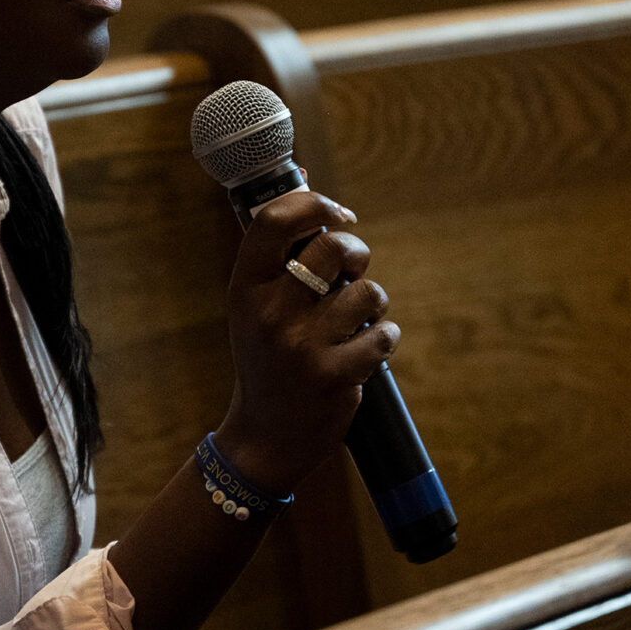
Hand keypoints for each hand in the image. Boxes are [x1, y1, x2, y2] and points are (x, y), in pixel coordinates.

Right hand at [214, 189, 397, 496]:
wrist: (265, 436)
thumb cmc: (267, 359)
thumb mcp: (255, 307)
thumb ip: (280, 259)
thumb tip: (316, 194)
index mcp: (245, 288)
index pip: (275, 221)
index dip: (315, 204)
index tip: (338, 214)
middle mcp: (270, 313)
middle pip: (333, 248)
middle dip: (357, 252)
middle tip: (354, 270)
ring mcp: (302, 346)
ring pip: (368, 292)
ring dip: (373, 302)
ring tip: (358, 320)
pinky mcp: (335, 376)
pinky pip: (383, 334)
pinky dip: (385, 338)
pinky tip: (369, 348)